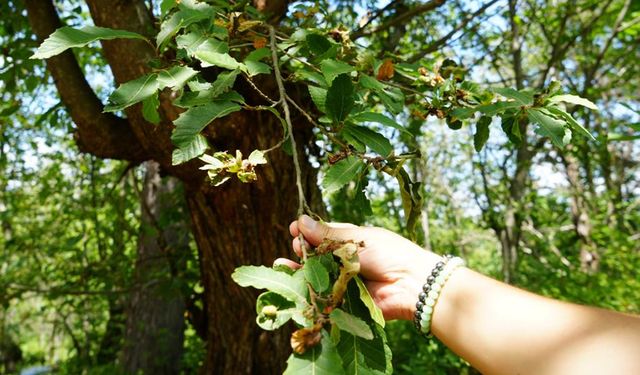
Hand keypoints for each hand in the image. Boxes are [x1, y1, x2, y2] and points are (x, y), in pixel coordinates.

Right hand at [276, 215, 442, 320]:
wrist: (411, 284)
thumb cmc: (389, 254)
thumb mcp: (357, 239)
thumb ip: (328, 234)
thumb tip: (301, 221)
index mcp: (352, 241)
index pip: (324, 234)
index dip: (308, 232)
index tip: (293, 229)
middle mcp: (346, 261)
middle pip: (317, 256)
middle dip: (302, 251)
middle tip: (296, 247)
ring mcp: (344, 281)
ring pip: (317, 276)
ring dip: (299, 270)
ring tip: (282, 265)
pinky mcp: (345, 301)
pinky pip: (324, 296)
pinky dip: (309, 291)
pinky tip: (293, 285)